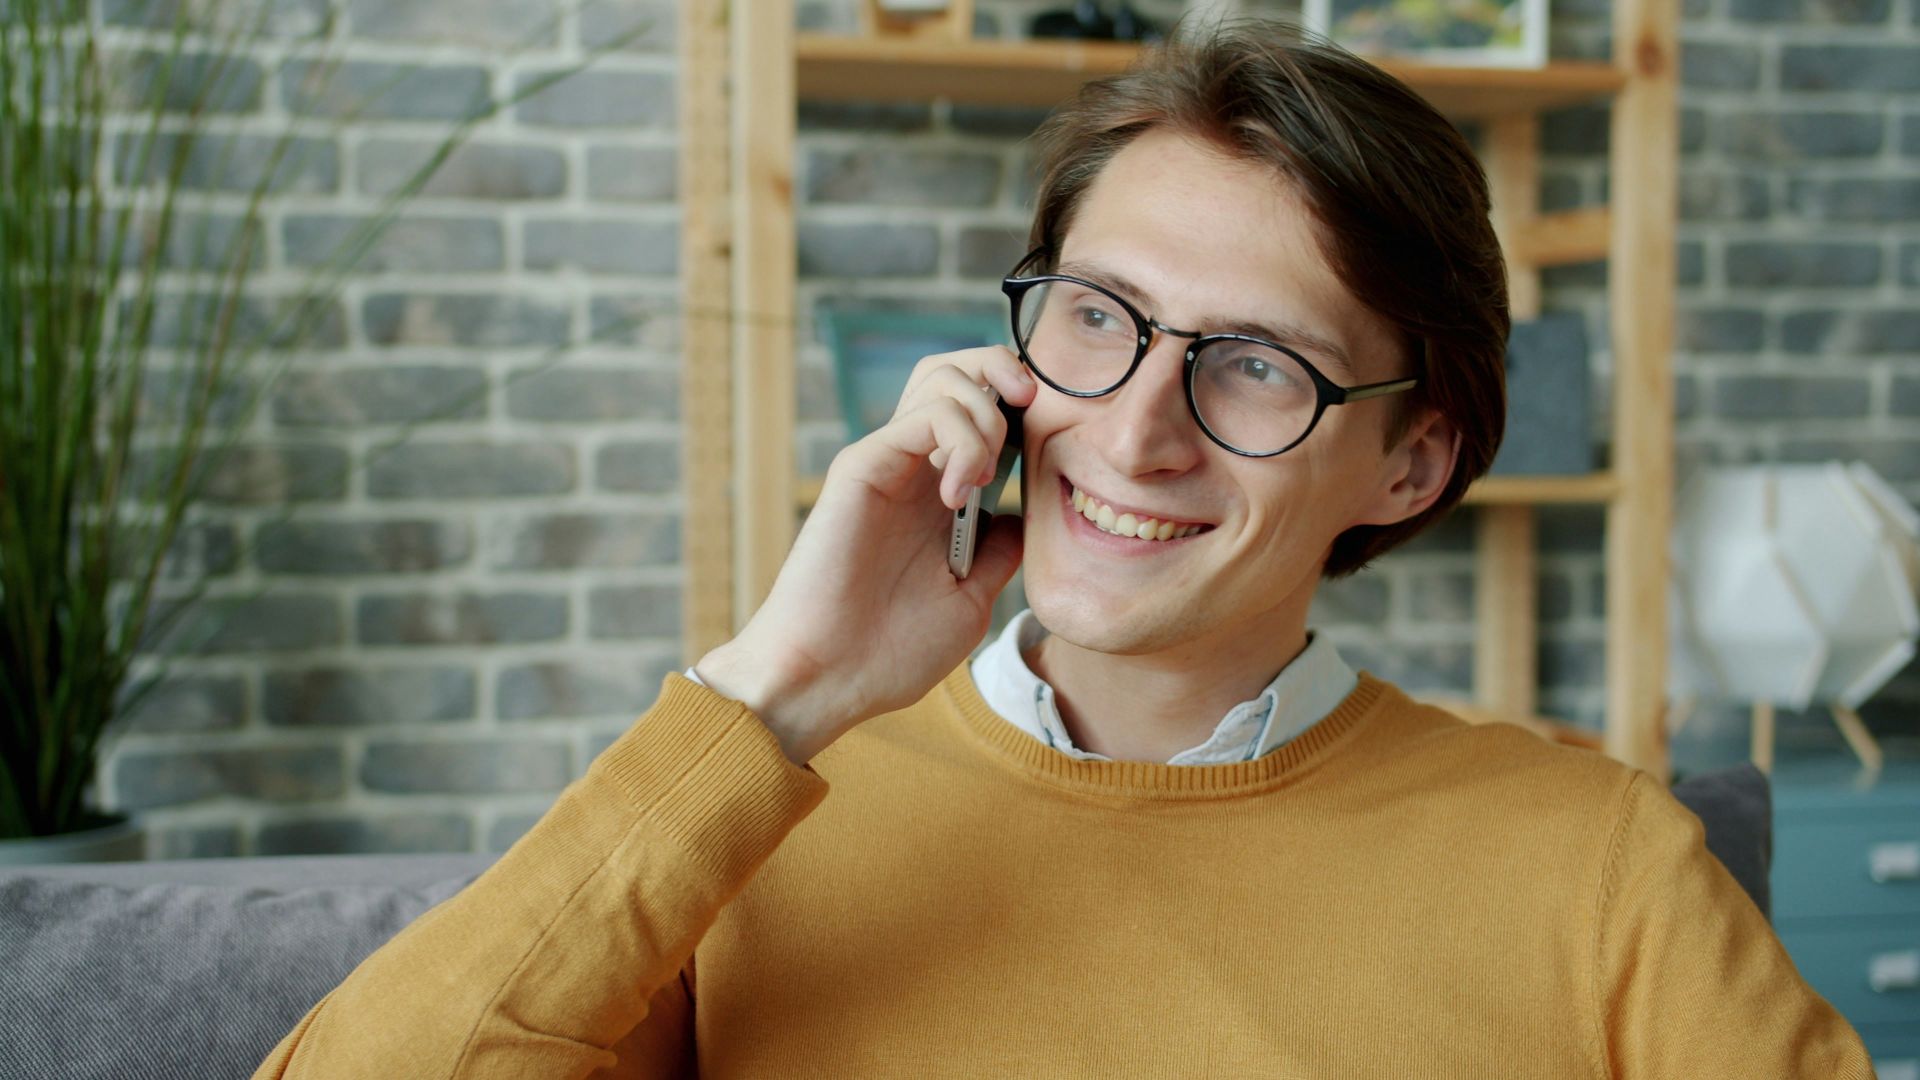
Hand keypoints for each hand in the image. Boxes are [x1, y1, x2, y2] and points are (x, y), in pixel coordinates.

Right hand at [694, 346, 1036, 763]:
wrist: (830, 679)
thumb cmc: (889, 652)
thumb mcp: (971, 600)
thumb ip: (999, 551)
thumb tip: (1025, 513)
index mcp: (939, 495)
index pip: (982, 410)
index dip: (1022, 408)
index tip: (1050, 442)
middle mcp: (914, 468)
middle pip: (958, 371)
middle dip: (1006, 372)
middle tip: (1031, 411)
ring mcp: (888, 461)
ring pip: (943, 376)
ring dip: (986, 412)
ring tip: (983, 473)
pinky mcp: (863, 464)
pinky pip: (926, 413)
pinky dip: (962, 438)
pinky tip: (957, 494)